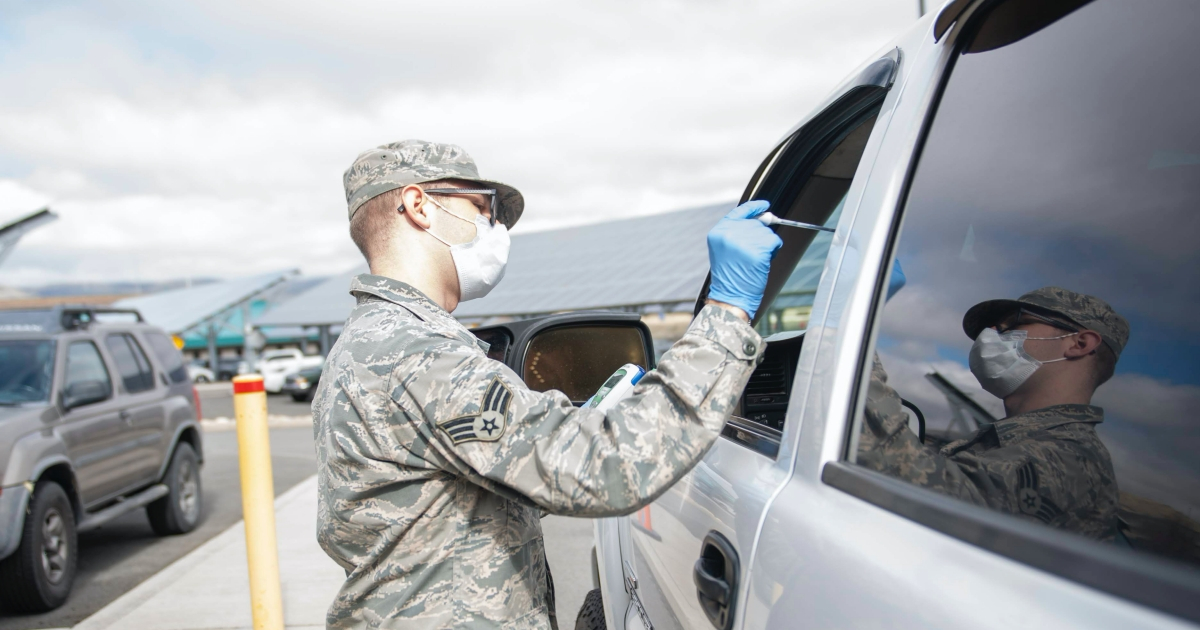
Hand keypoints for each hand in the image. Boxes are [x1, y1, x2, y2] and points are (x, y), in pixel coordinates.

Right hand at [706, 200, 782, 319]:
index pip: (739, 212)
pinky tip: (763, 262)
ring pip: (767, 233)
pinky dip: (774, 251)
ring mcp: (744, 240)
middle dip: (760, 236)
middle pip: (756, 223)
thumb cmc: (730, 278)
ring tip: (754, 261)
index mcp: (718, 232)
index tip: (764, 205)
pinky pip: (774, 242)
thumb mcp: (727, 250)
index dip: (754, 208)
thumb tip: (765, 218)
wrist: (730, 298)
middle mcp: (729, 233)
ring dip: (767, 246)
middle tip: (752, 255)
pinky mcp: (758, 250)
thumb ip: (740, 232)